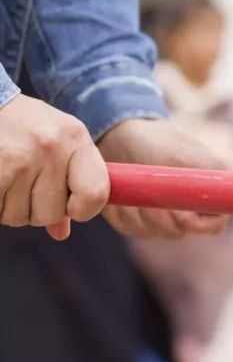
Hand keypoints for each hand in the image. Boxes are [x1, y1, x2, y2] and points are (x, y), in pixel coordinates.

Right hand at [0, 95, 108, 239]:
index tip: (70, 206)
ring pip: (20, 216)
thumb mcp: (57, 144)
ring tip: (8, 178)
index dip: (83, 210)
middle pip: (51, 212)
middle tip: (26, 186)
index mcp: (76, 139)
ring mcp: (20, 158)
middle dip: (37, 209)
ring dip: (11, 208)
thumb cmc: (26, 128)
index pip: (96, 193)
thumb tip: (60, 233)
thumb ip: (69, 185)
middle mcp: (51, 147)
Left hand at [97, 118, 228, 237]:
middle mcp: (188, 211)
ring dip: (138, 209)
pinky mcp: (136, 219)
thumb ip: (214, 173)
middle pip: (177, 232)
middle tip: (150, 188)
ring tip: (135, 182)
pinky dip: (121, 210)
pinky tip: (122, 189)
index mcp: (209, 197)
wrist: (122, 134)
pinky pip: (130, 227)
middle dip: (159, 213)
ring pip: (151, 232)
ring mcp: (161, 217)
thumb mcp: (187, 155)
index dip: (194, 221)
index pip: (213, 226)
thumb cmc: (160, 142)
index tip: (177, 207)